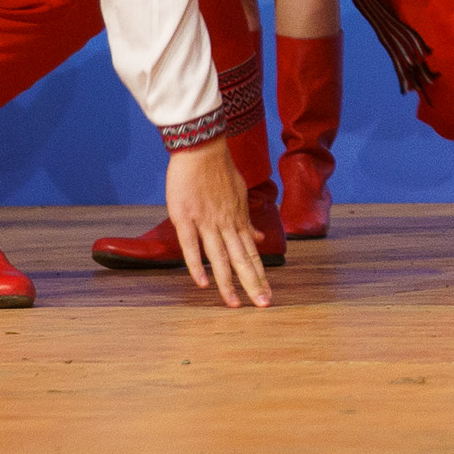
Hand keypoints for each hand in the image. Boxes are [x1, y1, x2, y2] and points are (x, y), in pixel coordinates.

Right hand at [163, 142, 273, 306]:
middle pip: (241, 260)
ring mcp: (206, 222)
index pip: (252, 253)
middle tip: (263, 305)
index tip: (268, 294)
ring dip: (228, 282)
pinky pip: (192, 246)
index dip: (260, 274)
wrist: (202, 148)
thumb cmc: (220, 171)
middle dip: (253, 284)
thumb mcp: (241, 195)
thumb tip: (261, 238)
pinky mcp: (185, 218)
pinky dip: (197, 265)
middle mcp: (226, 225)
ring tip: (234, 304)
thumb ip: (248, 221)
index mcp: (238, 220)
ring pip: (219, 258)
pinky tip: (203, 283)